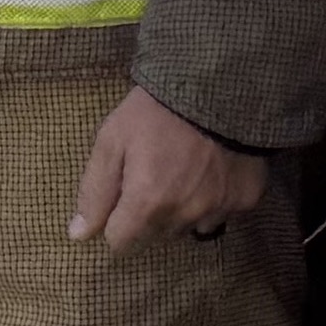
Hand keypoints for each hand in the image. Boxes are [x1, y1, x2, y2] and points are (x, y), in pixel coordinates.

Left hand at [70, 84, 272, 247]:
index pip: (120, 242)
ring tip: (184, 175)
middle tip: (154, 177)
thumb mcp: (113, 140)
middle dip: (148, 216)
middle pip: (155, 236)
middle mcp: (184, 215)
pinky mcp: (247, 198)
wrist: (221, 83)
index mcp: (147, 203)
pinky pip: (223, 213)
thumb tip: (79, 235)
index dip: (116, 221)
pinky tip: (214, 172)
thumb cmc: (157, 109)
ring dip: (182, 211)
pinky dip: (215, 200)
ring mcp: (219, 208)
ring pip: (189, 228)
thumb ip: (95, 191)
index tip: (123, 197)